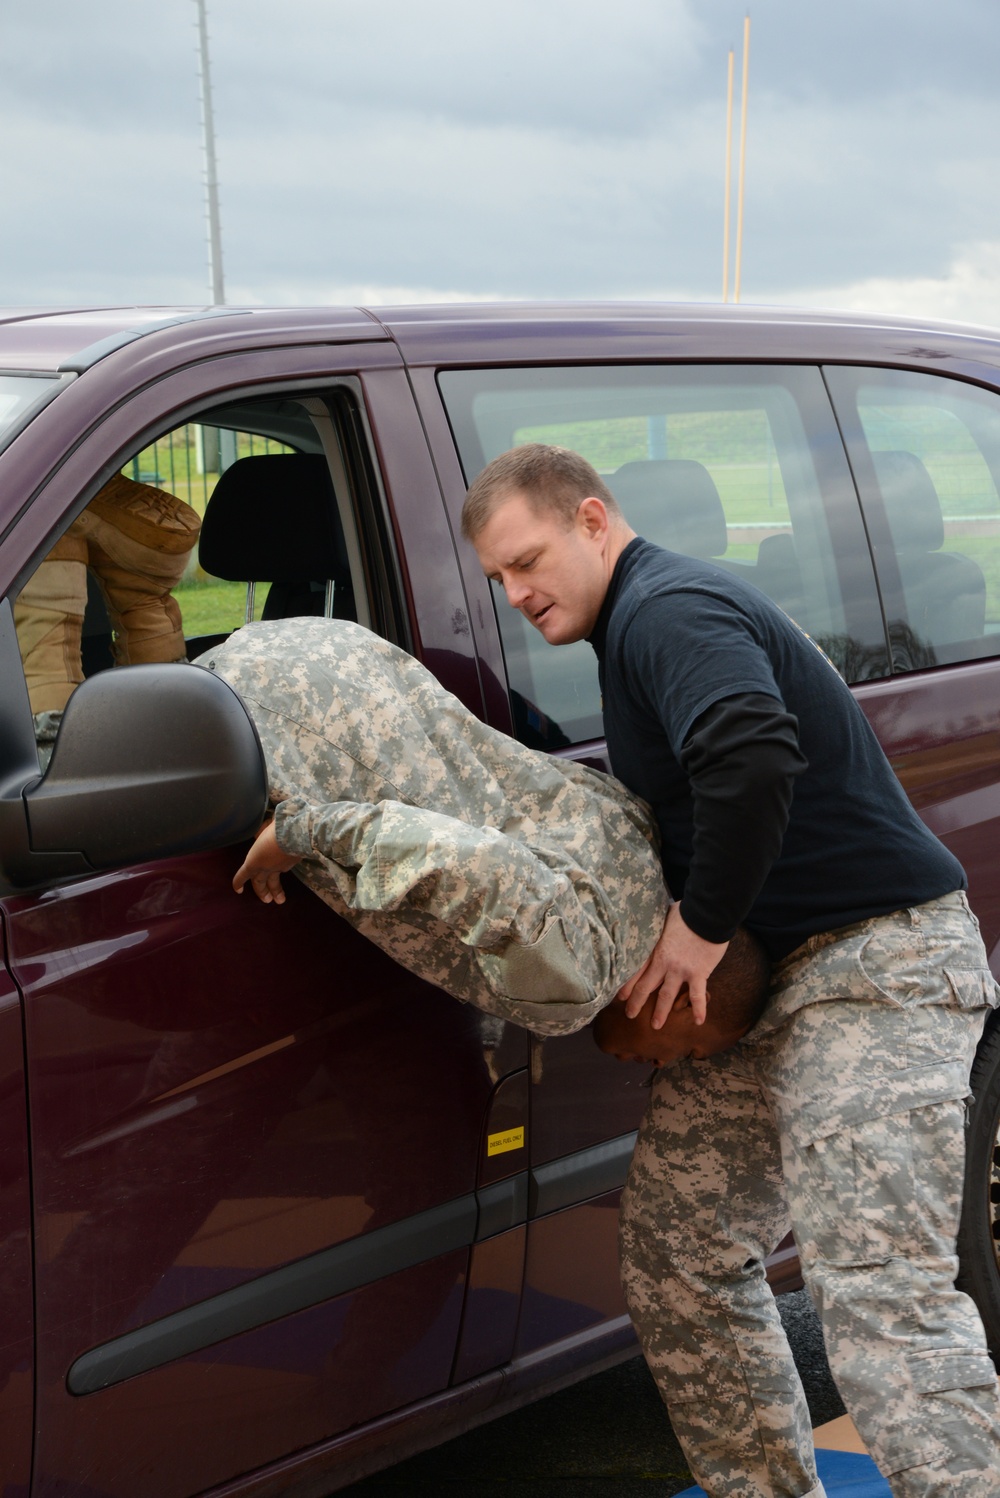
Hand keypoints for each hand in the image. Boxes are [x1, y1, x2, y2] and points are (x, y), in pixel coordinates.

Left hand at [232, 820, 300, 904]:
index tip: (238, 891)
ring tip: (279, 900)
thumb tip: (260, 834)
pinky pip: (285, 869)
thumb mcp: (260, 829)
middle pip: (260, 883)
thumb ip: (259, 834)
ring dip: (277, 892)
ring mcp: (279, 867)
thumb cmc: (273, 830)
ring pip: (275, 882)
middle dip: (262, 892)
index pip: (243, 875)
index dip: (238, 883)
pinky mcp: (291, 864)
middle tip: (265, 900)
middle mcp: (266, 867)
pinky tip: (287, 870)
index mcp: (254, 861)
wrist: (295, 833)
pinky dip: (284, 869)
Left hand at [617, 902, 727, 1029]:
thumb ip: (657, 927)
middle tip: (629, 1015)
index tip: (618, 996)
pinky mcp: (698, 973)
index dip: (626, 984)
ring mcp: (680, 969)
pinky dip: (699, 1009)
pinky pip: (697, 995)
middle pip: (645, 986)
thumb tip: (649, 921)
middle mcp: (664, 962)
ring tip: (656, 1026)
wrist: (707, 914)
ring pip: (667, 995)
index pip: (635, 970)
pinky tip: (698, 1022)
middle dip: (636, 1002)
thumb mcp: (664, 917)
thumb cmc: (687, 912)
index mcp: (654, 949)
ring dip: (661, 1012)